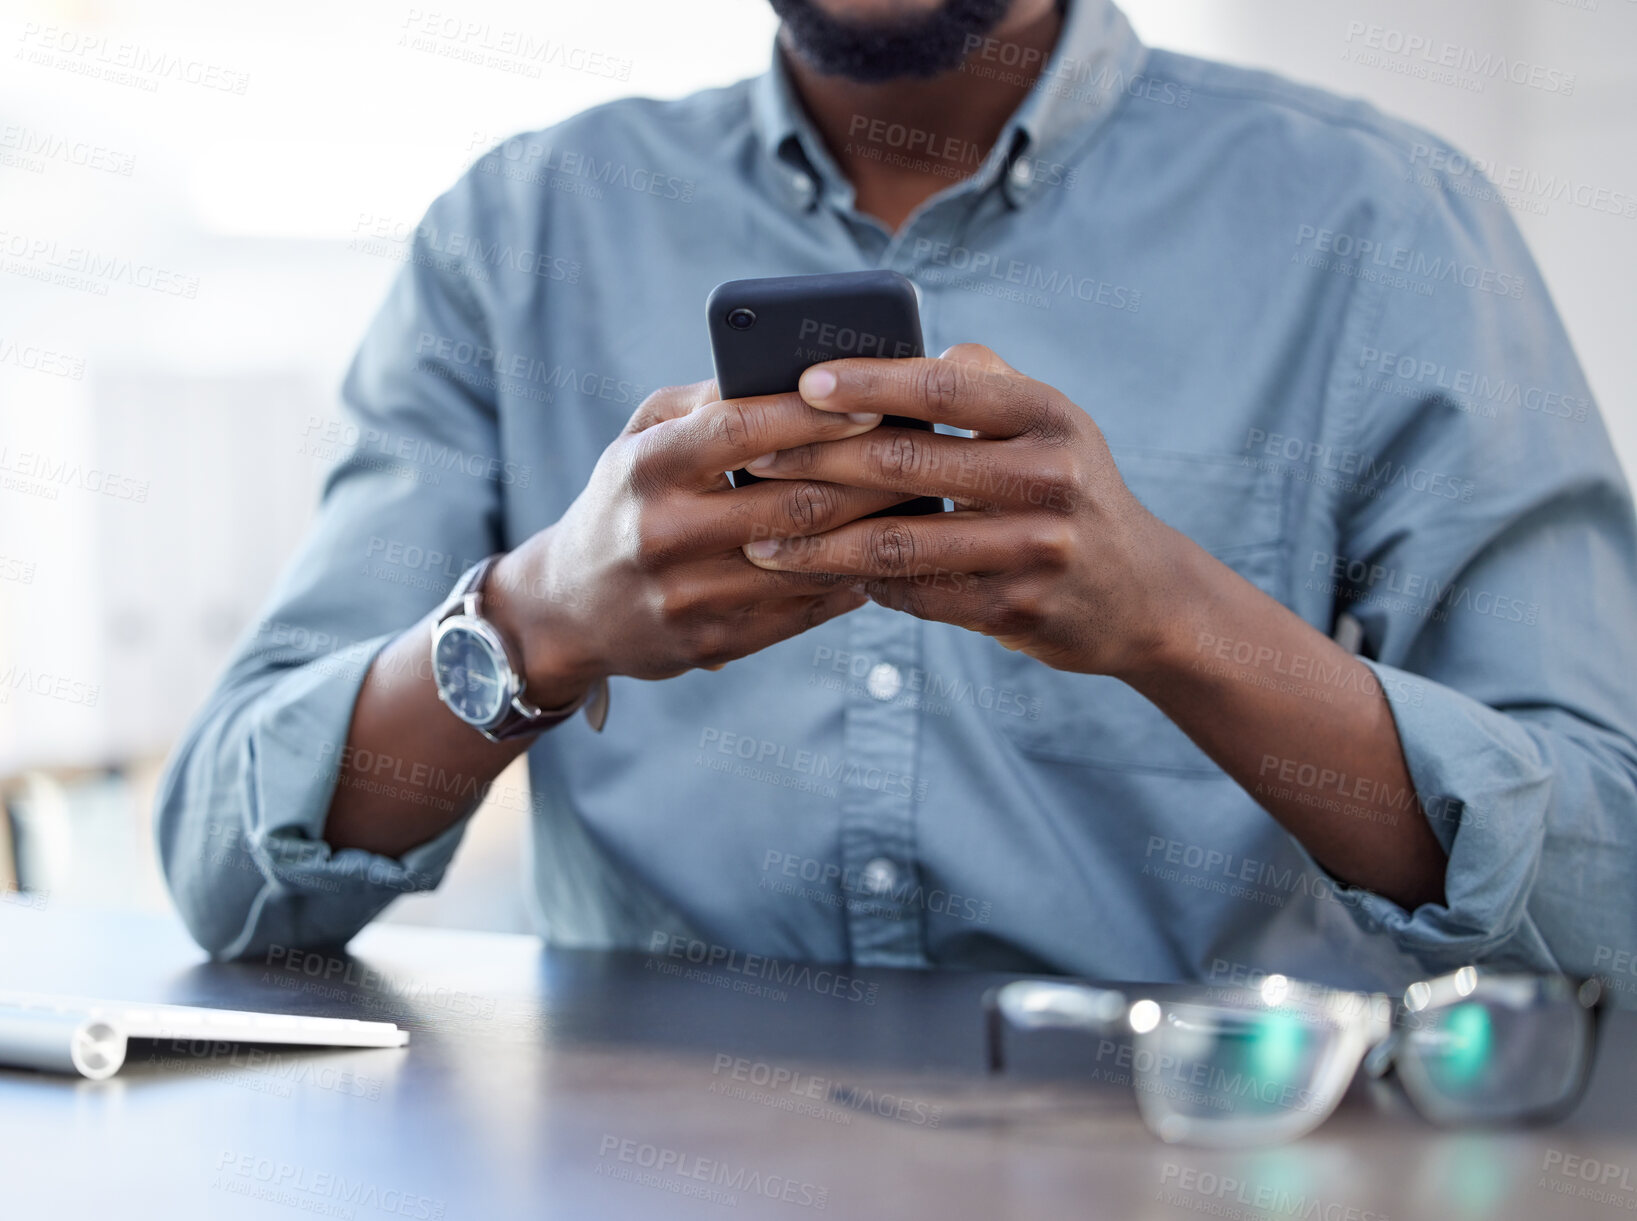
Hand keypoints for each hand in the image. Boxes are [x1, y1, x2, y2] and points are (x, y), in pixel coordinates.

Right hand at [483, 379, 912, 702]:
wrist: (571, 608)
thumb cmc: (626, 499)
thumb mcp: (642, 437)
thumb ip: (708, 402)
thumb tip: (793, 370)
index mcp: (646, 467)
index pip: (743, 431)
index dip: (815, 415)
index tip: (874, 400)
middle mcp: (664, 534)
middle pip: (793, 502)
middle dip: (866, 477)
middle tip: (922, 456)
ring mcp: (688, 597)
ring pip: (809, 562)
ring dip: (871, 533)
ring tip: (916, 504)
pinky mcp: (713, 644)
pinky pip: (803, 610)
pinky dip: (851, 580)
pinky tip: (883, 556)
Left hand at [736, 344, 1187, 677]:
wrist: (1142, 594)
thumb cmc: (1069, 489)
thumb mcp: (1050, 423)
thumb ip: (982, 383)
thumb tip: (895, 355)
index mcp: (1048, 414)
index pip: (945, 387)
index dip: (869, 382)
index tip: (803, 380)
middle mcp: (1049, 477)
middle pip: (908, 463)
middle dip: (818, 460)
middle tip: (754, 461)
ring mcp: (1036, 549)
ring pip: (901, 543)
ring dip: (820, 543)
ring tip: (760, 541)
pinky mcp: (1018, 610)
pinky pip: (918, 596)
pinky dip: (862, 584)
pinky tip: (819, 577)